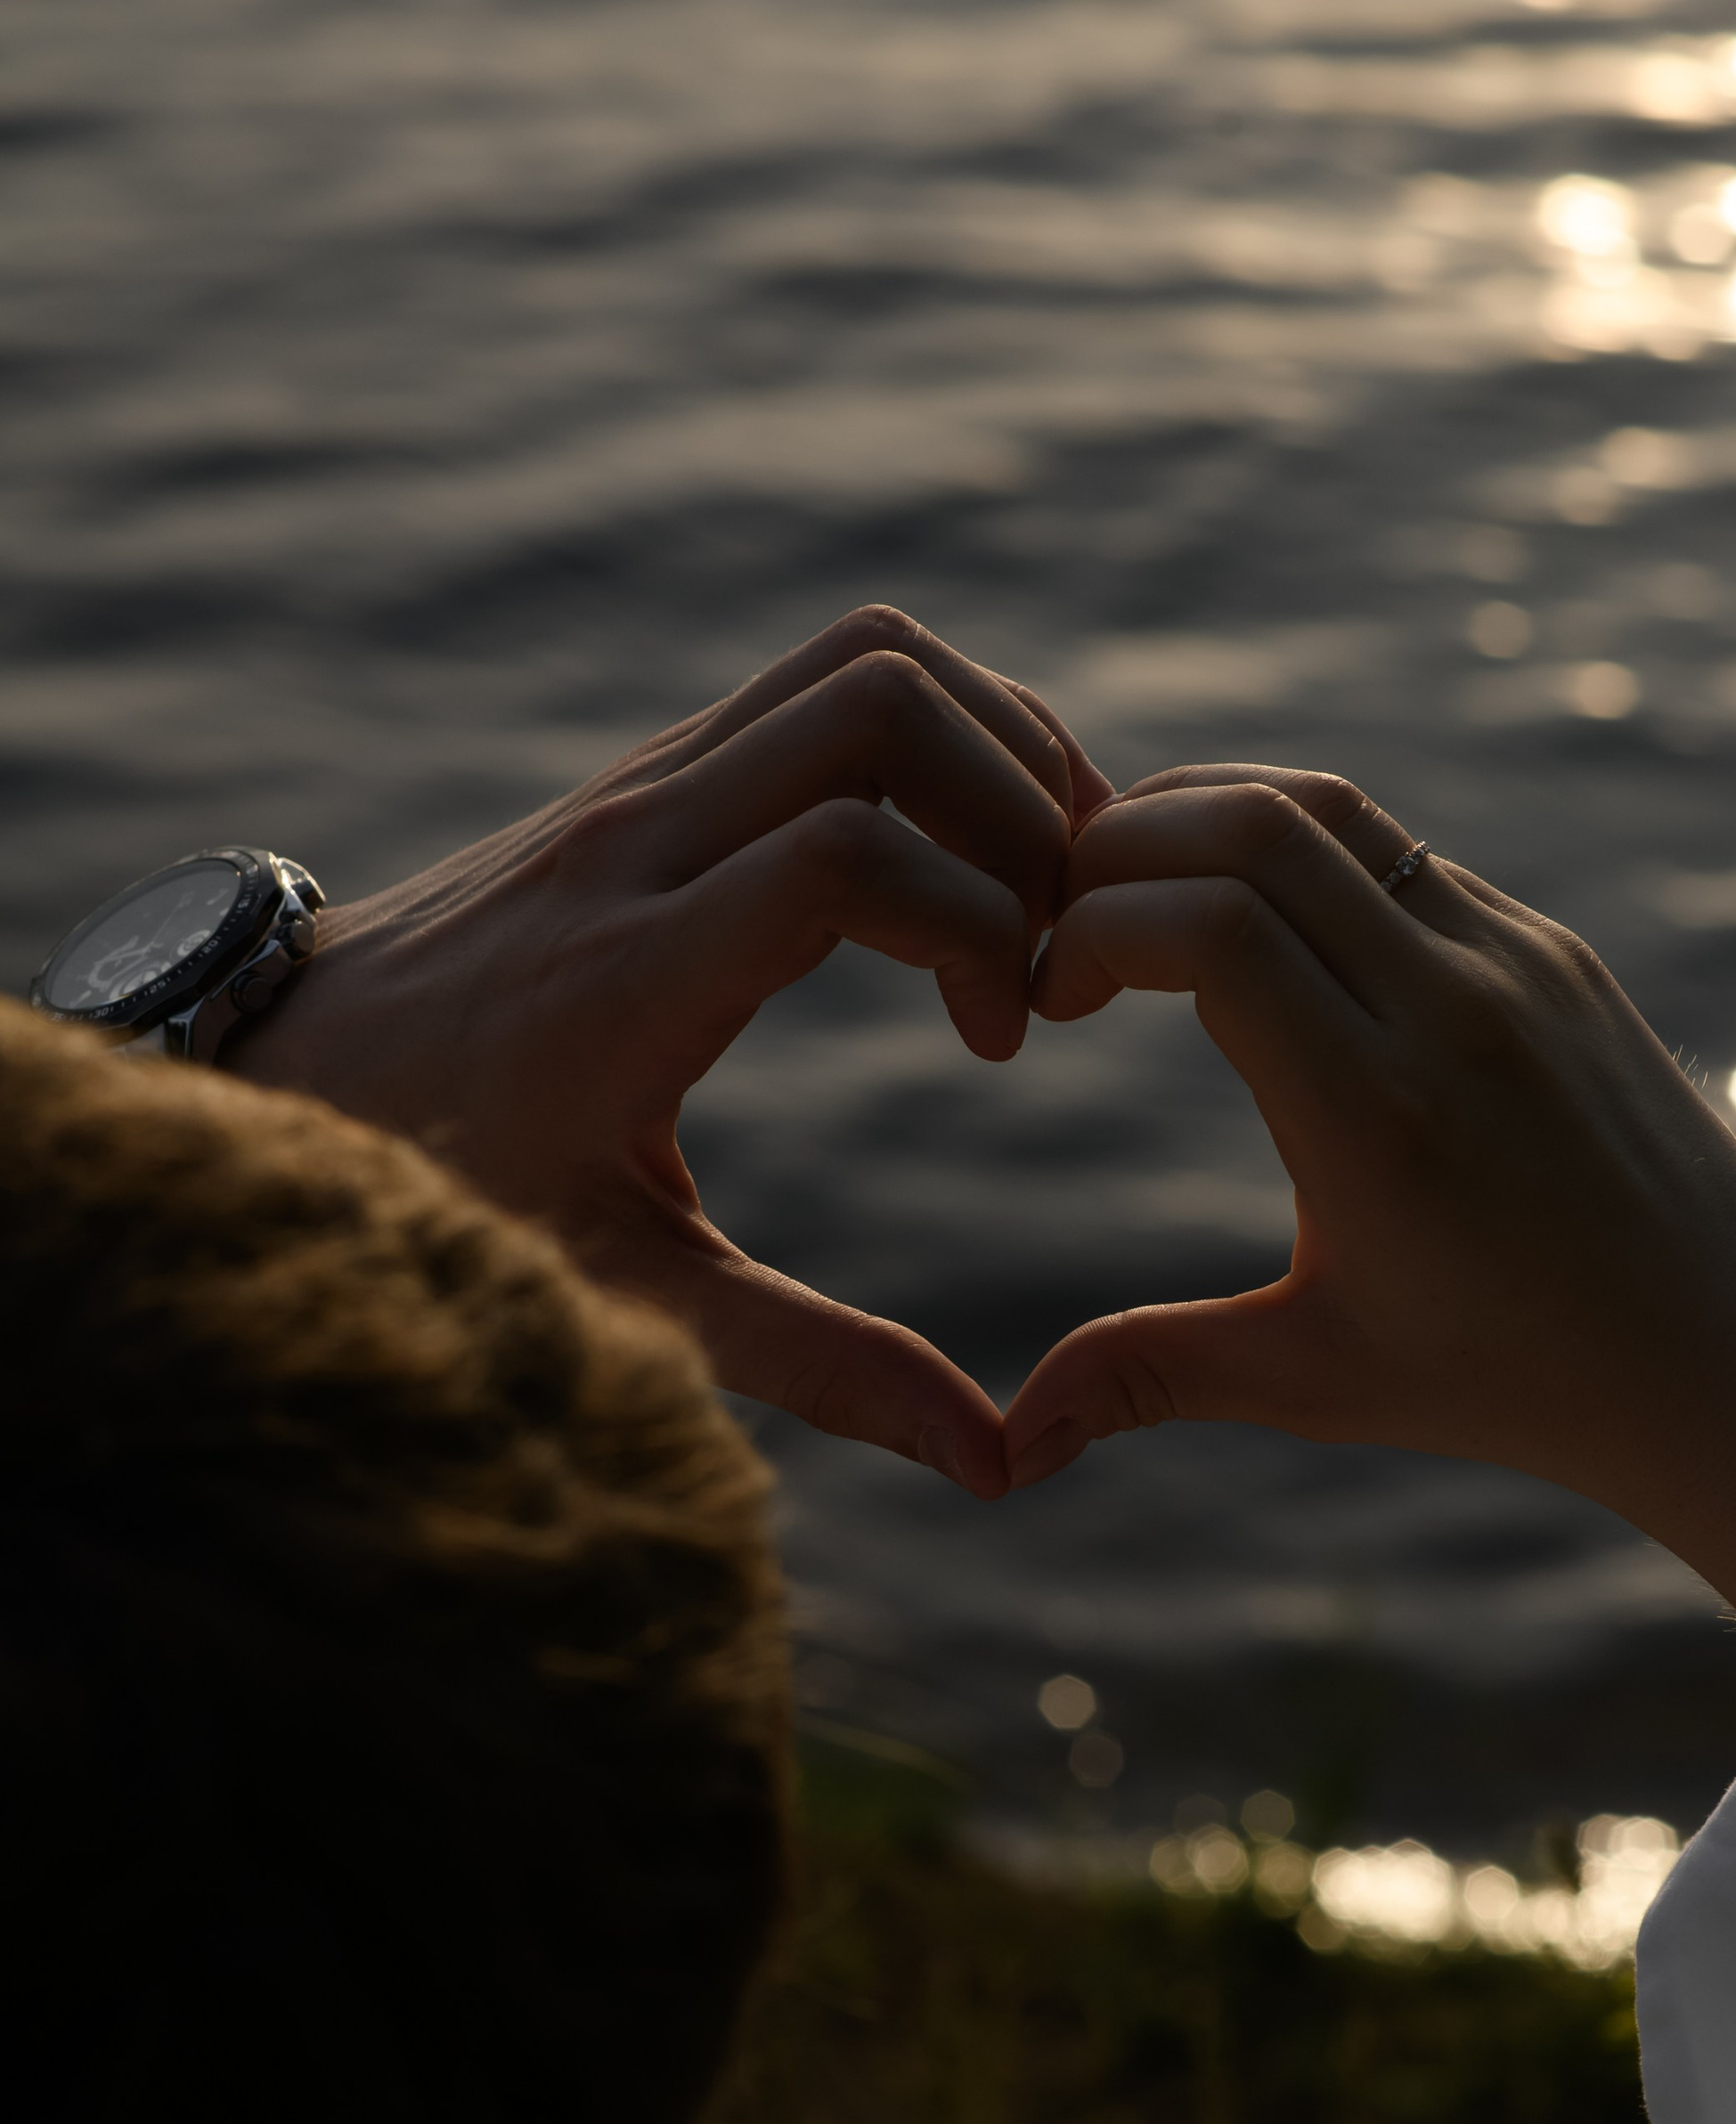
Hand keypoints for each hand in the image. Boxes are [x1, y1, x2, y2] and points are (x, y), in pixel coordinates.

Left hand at [231, 608, 1114, 1499]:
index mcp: (634, 968)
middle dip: (1020, 801)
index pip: (847, 854)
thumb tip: (990, 1464)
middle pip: (878, 698)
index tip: (1002, 1039)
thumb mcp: (631, 1296)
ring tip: (1036, 889)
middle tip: (1052, 941)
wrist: (294, 1071)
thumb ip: (818, 1366)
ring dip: (992, 748)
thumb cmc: (455, 1195)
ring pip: (863, 659)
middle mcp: (642, 837)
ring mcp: (647, 781)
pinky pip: (827, 686)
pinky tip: (962, 871)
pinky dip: (937, 745)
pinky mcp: (659, 769)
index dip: (976, 923)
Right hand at [1005, 766, 1735, 1739]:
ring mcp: (1518, 963)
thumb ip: (1151, 1376)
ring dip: (1207, 822)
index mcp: (1380, 1118)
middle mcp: (1454, 1012)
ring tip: (1137, 900)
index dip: (1089, 928)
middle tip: (1063, 924)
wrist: (1723, 1359)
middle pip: (1253, 827)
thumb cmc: (1510, 1384)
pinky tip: (1248, 923)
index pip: (1205, 926)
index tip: (1046, 1002)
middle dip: (1120, 846)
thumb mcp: (1317, 1380)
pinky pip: (1401, 851)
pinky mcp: (1553, 951)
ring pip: (1331, 809)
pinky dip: (1298, 852)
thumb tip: (1010, 1447)